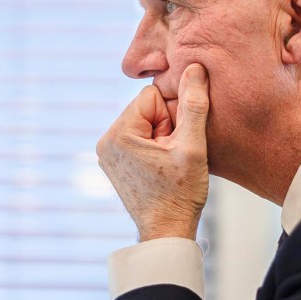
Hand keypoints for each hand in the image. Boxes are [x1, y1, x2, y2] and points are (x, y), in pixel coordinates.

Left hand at [96, 63, 209, 240]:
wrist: (167, 232)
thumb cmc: (180, 195)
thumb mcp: (193, 146)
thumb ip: (194, 104)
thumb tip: (194, 67)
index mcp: (118, 134)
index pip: (152, 96)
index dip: (173, 116)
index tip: (176, 143)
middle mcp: (106, 141)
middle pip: (147, 109)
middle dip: (167, 126)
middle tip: (174, 156)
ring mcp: (107, 153)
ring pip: (145, 123)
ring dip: (162, 137)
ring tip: (168, 163)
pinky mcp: (114, 162)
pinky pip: (139, 138)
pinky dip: (154, 148)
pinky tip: (161, 168)